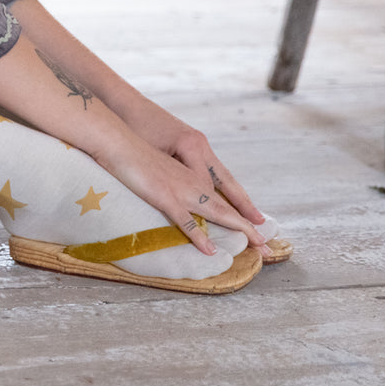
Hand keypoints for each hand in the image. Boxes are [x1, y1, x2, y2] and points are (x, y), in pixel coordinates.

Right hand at [96, 128, 268, 256]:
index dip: (241, 207)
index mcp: (192, 167)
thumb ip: (174, 173)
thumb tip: (179, 186)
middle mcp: (192, 176)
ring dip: (237, 229)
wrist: (117, 136)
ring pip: (216, 210)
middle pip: (228, 203)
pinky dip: (198, 235)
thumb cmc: (134, 144)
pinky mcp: (163, 194)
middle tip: (267, 245)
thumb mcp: (160, 160)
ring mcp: (180, 186)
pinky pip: (185, 219)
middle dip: (249, 225)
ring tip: (256, 246)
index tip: (257, 224)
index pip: (224, 189)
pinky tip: (210, 249)